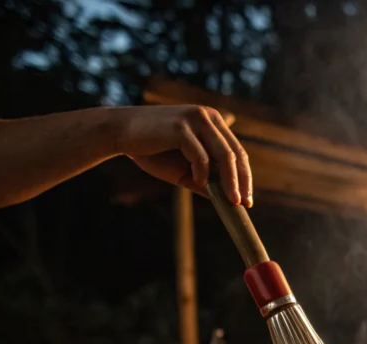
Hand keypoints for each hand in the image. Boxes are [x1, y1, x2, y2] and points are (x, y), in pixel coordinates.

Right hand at [112, 105, 252, 206]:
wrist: (119, 134)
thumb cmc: (151, 151)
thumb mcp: (183, 170)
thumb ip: (204, 181)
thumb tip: (225, 200)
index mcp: (212, 122)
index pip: (237, 151)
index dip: (245, 176)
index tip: (247, 199)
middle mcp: (208, 117)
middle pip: (235, 154)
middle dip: (242, 181)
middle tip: (243, 203)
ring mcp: (196, 119)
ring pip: (224, 155)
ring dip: (229, 181)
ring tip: (230, 200)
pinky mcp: (182, 127)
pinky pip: (200, 155)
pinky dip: (202, 172)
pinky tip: (198, 182)